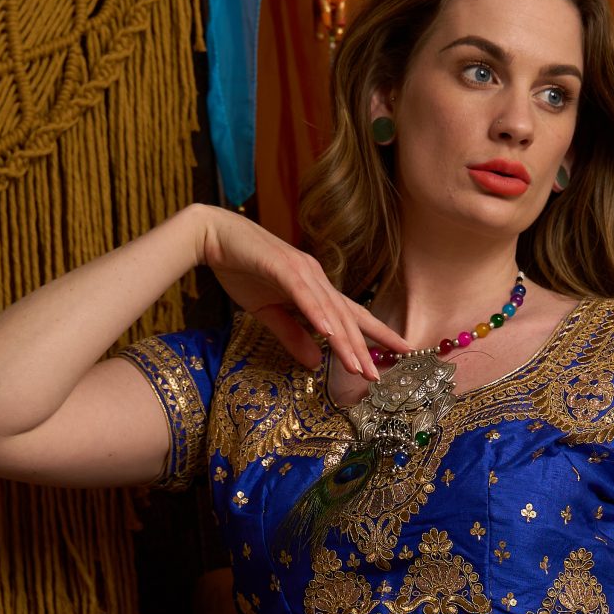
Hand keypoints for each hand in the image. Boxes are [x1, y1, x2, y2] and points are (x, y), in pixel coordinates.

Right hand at [196, 207, 409, 380]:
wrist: (213, 237)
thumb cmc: (241, 270)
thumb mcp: (268, 312)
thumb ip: (292, 336)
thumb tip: (314, 364)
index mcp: (315, 287)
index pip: (352, 315)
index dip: (377, 333)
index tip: (401, 352)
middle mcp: (315, 277)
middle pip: (346, 317)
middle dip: (364, 347)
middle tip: (378, 376)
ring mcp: (301, 270)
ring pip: (329, 310)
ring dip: (344, 340)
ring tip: (358, 366)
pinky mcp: (281, 266)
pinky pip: (303, 294)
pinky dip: (317, 313)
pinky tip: (328, 333)